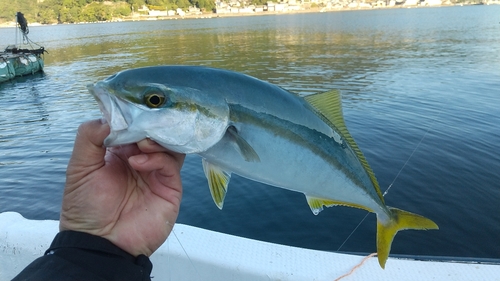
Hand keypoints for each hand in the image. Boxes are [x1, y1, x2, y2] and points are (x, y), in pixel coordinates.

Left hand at [60, 119, 184, 256]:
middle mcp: (141, 160)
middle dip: (148, 125)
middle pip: (155, 133)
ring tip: (141, 142)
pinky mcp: (170, 187)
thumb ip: (89, 137)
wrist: (100, 243)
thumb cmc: (86, 208)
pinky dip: (157, 158)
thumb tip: (110, 116)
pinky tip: (139, 162)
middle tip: (140, 124)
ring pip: (168, 146)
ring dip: (156, 139)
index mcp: (120, 153)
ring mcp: (157, 173)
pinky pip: (171, 165)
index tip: (130, 108)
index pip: (134, 127)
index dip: (133, 117)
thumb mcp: (79, 167)